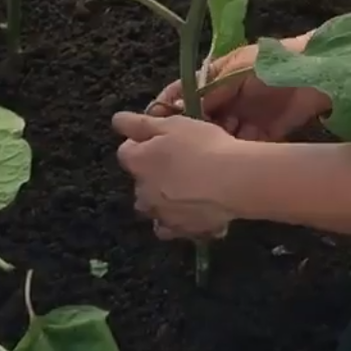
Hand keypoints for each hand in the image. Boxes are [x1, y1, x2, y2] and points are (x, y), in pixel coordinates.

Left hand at [113, 112, 236, 239]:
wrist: (234, 181)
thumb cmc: (203, 146)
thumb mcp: (173, 124)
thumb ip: (140, 123)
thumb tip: (116, 120)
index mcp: (138, 162)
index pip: (126, 151)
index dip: (143, 144)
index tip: (162, 140)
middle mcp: (142, 191)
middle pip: (140, 181)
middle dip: (153, 174)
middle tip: (180, 163)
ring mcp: (161, 214)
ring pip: (154, 207)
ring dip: (162, 199)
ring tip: (187, 189)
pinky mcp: (181, 230)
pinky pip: (173, 227)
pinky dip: (177, 220)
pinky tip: (193, 211)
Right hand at [148, 38, 329, 140]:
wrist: (317, 75)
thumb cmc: (273, 64)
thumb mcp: (236, 71)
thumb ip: (210, 89)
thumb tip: (180, 106)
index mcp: (219, 78)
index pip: (186, 93)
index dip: (171, 108)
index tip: (156, 124)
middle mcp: (230, 98)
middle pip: (203, 120)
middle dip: (195, 132)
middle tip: (187, 145)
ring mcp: (247, 116)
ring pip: (222, 136)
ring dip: (218, 144)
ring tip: (212, 152)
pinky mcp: (265, 133)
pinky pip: (245, 147)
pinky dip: (239, 153)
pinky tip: (232, 159)